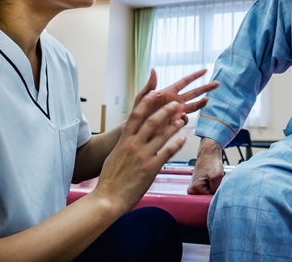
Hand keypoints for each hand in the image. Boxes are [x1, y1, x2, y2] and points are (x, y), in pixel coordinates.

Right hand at [93, 70, 215, 213]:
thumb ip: (124, 145)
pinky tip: (183, 138)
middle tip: (175, 103)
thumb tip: (129, 139)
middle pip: (151, 121)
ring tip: (183, 118)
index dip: (146, 103)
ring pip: (162, 135)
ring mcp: (143, 156)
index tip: (155, 93)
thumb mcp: (114, 156)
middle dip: (165, 110)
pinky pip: (167, 152)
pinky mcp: (151, 168)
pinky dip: (176, 144)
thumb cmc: (110, 180)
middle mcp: (133, 145)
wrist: (108, 198)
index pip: (135, 116)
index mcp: (123, 141)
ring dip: (174, 125)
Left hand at [132, 69, 217, 125]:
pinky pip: (185, 120)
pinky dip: (186, 119)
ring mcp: (177, 112)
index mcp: (169, 92)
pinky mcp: (176, 124)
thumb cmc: (138, 112)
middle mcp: (175, 101)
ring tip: (207, 100)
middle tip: (217, 83)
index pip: (185, 82)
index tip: (205, 70)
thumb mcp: (142, 97)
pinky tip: (181, 119)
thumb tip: (153, 70)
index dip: (195, 76)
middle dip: (206, 88)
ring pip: (193, 106)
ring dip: (201, 103)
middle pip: (194, 92)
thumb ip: (149, 85)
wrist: (136, 130)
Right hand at [188, 137, 224, 194]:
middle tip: (217, 179)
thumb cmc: (211, 161)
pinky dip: (214, 185)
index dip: (217, 192)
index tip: (218, 183)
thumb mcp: (217, 176)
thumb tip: (217, 199)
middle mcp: (192, 191)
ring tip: (215, 178)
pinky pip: (209, 189)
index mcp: (194, 189)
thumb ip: (216, 190)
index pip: (209, 199)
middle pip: (208, 197)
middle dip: (216, 190)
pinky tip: (214, 178)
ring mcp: (195, 188)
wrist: (208, 152)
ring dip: (215, 187)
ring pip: (210, 193)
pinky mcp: (198, 185)